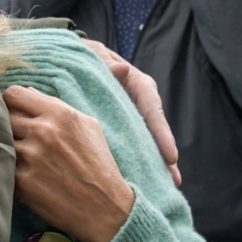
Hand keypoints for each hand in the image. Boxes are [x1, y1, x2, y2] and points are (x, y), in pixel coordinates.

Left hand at [3, 86, 134, 241]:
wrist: (106, 210)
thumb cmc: (98, 165)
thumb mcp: (87, 126)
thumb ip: (56, 105)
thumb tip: (28, 91)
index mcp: (58, 113)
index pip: (13, 94)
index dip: (9, 102)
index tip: (13, 112)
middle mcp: (42, 131)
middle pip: (2, 116)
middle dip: (8, 125)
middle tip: (19, 138)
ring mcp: (30, 156)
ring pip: (1, 141)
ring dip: (8, 148)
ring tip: (24, 158)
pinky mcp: (22, 181)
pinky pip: (3, 166)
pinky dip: (9, 170)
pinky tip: (26, 176)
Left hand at [83, 38, 180, 185]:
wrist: (69, 60)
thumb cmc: (83, 57)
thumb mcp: (92, 56)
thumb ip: (104, 63)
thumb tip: (121, 68)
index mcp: (134, 82)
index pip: (150, 105)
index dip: (160, 131)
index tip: (170, 156)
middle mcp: (137, 99)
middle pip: (152, 128)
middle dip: (162, 154)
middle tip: (172, 180)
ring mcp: (128, 113)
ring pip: (143, 138)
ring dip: (152, 161)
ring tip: (165, 186)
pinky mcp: (118, 124)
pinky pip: (128, 142)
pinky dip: (135, 159)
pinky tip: (142, 180)